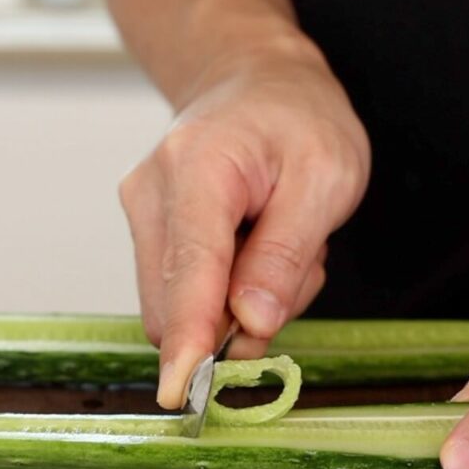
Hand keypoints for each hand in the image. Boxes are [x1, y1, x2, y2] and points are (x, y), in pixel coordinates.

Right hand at [121, 46, 369, 408]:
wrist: (257, 77)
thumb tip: (249, 324)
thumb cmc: (298, 118)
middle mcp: (150, 192)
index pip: (189, 272)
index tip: (181, 390)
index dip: (188, 338)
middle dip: (241, 315)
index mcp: (197, 169)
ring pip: (181, 307)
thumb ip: (285, 254)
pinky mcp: (146, 231)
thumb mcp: (326, 177)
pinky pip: (184, 294)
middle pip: (177, 304)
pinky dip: (229, 289)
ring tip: (280, 240)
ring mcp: (141, 212)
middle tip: (298, 264)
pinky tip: (256, 244)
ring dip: (240, 301)